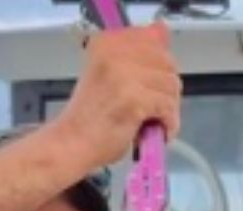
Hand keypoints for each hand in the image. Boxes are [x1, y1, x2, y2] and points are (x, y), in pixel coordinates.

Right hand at [49, 24, 182, 169]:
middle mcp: (115, 50)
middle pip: (166, 63)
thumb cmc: (91, 116)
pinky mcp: (133, 98)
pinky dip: (169, 123)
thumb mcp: (111, 75)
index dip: (160, 66)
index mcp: (108, 41)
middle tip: (156, 109)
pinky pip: (167, 106)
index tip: (152, 86)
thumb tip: (164, 35)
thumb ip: (136, 58)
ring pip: (170, 86)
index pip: (154, 38)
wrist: (71, 143)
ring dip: (169, 108)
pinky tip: (159, 132)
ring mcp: (123, 74)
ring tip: (155, 123)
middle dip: (167, 89)